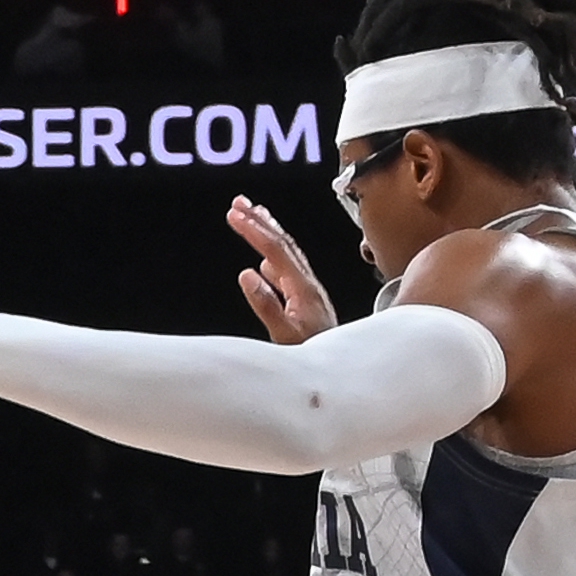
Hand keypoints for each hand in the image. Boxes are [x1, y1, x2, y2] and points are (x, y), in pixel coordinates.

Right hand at [226, 194, 336, 343]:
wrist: (340, 373)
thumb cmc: (312, 356)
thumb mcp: (285, 336)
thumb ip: (266, 305)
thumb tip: (247, 274)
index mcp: (302, 288)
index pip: (275, 250)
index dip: (254, 230)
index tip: (234, 214)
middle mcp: (307, 283)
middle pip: (283, 243)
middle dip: (260, 220)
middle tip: (238, 202)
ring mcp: (306, 290)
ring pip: (286, 252)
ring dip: (268, 231)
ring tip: (251, 214)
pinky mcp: (304, 300)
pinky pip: (286, 269)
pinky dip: (272, 256)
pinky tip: (263, 258)